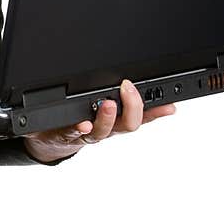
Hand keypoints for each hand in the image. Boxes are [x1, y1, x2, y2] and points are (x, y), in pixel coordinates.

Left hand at [22, 78, 176, 162]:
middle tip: (128, 88)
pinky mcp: (67, 134)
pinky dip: (79, 128)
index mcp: (118, 120)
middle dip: (131, 107)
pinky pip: (74, 132)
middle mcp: (107, 129)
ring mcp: (88, 133)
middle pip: (127, 124)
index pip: (144, 116)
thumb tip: (144, 82)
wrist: (53, 140)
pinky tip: (83, 123)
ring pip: (103, 130)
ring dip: (107, 117)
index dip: (158, 112)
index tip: (169, 106)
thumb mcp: (105, 109)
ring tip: (108, 105)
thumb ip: (123, 98)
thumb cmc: (82, 120)